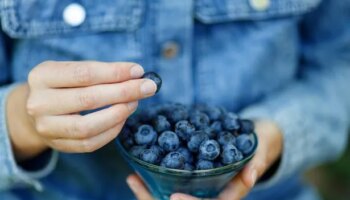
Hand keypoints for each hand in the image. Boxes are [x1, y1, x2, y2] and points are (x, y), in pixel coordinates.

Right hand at [7, 61, 156, 160]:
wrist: (37, 110)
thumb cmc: (63, 86)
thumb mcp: (72, 70)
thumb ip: (101, 72)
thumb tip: (137, 75)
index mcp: (42, 76)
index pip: (84, 73)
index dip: (115, 72)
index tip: (139, 71)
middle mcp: (39, 103)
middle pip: (88, 99)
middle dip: (124, 92)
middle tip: (147, 87)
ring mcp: (46, 127)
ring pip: (88, 126)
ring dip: (118, 114)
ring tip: (134, 103)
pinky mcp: (58, 144)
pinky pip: (90, 143)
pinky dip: (112, 131)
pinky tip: (123, 118)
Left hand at [126, 120, 282, 199]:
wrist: (256, 135)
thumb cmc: (260, 142)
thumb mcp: (261, 149)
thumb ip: (257, 161)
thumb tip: (251, 175)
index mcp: (229, 194)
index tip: (173, 197)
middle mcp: (212, 193)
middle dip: (158, 199)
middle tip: (137, 184)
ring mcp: (201, 187)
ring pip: (172, 196)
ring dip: (151, 191)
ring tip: (132, 178)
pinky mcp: (193, 176)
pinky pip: (170, 183)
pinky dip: (153, 180)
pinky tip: (138, 171)